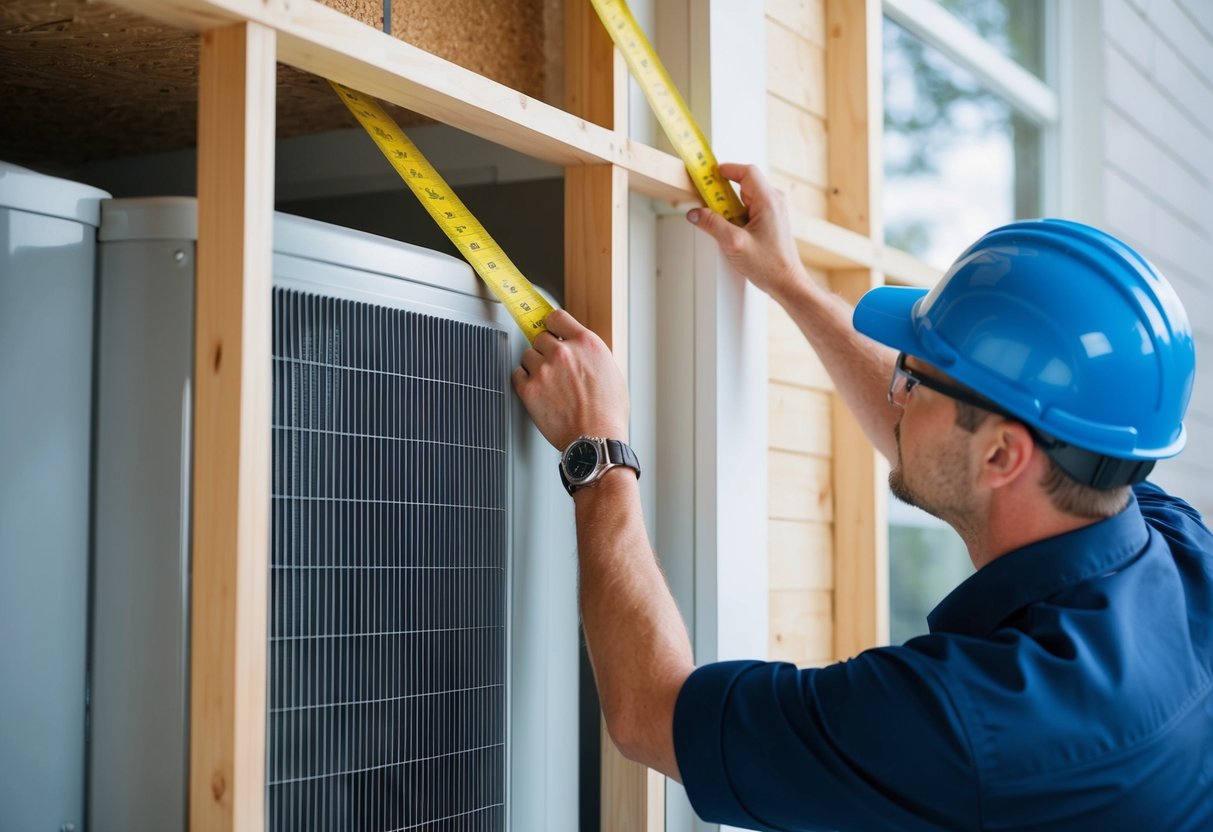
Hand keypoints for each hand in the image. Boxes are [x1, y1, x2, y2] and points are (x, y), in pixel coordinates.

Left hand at [512, 309, 628, 450]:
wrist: (596, 440)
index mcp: (586, 344)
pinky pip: (517, 374)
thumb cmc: (608, 413)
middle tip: (554, 366)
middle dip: (546, 350)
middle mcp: (563, 352)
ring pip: (528, 355)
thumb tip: (578, 350)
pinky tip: (538, 390)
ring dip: (535, 366)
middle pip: (540, 337)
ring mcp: (544, 369)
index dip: (553, 325)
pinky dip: (524, 381)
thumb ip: (590, 354)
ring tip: (549, 383)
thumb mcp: (611, 371)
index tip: (551, 331)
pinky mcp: (529, 388)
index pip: (557, 317)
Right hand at [687, 162, 805, 300]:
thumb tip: (696, 213)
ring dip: (728, 206)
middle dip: (722, 191)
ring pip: (745, 198)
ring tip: (718, 221)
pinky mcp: (770, 222)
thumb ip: (712, 225)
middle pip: (744, 184)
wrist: (787, 283)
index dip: (726, 170)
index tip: (708, 174)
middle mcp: (774, 202)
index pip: (746, 172)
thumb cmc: (771, 265)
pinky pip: (749, 209)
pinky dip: (736, 215)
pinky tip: (729, 230)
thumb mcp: (734, 244)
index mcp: (769, 201)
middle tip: (706, 201)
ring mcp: (773, 212)